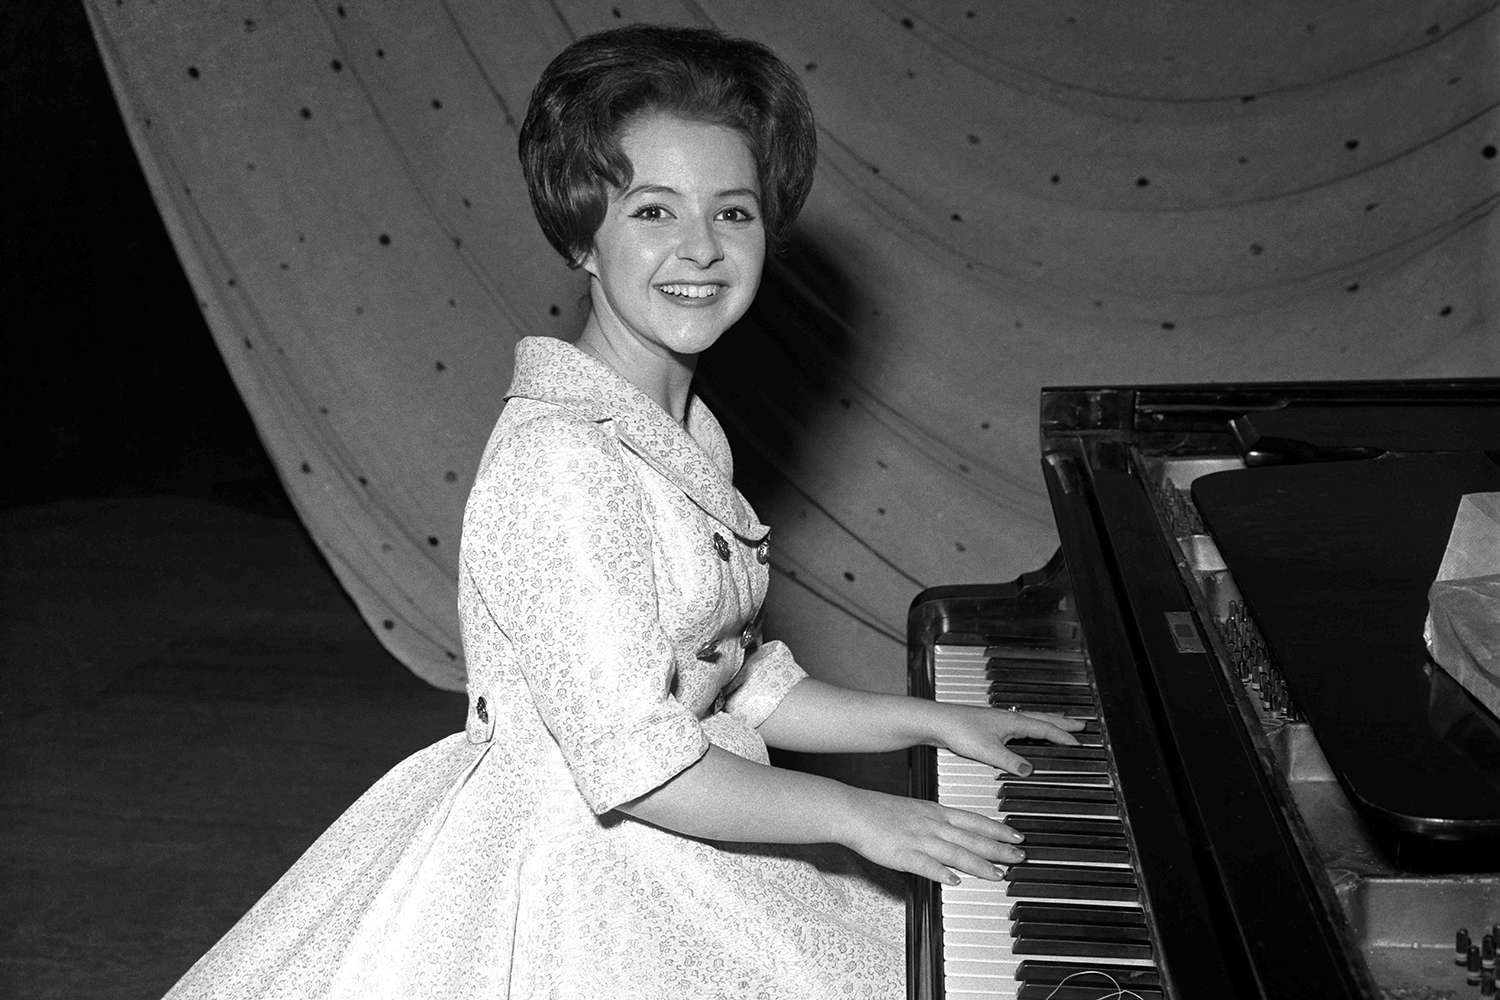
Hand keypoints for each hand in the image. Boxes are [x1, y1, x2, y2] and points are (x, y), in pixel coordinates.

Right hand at [837, 787, 1024, 884]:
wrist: (852, 810)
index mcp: (934, 812)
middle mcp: (931, 824)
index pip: (973, 820)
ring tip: (998, 875)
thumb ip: (935, 821)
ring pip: (954, 852)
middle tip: (1020, 856)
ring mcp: (917, 839)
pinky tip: (954, 881)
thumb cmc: (879, 810)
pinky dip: (940, 872)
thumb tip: (953, 831)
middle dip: (999, 848)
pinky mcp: (901, 854)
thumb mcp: (914, 809)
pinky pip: (924, 865)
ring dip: (979, 865)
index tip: (1017, 835)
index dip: (997, 828)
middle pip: (971, 837)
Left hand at [935, 703, 1083, 775]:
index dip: (1063, 737)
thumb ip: (1010, 762)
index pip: (1046, 728)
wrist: (937, 722)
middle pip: (1043, 718)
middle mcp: (1009, 718)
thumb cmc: (959, 730)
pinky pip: (1020, 724)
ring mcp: (1000, 720)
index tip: (1079, 742)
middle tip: (1080, 725)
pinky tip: (1026, 733)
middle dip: (1063, 723)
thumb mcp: (988, 751)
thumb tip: (1030, 770)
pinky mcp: (990, 725)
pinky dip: (1032, 727)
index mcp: (1013, 722)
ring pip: (1032, 719)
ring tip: (1060, 725)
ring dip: (1048, 722)